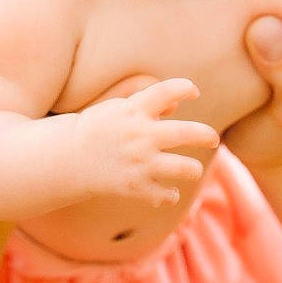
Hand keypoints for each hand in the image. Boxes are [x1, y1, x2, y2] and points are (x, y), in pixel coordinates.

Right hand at [70, 78, 216, 206]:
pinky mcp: (134, 187)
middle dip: (206, 135)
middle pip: (186, 133)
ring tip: (191, 169)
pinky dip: (170, 195)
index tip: (194, 92)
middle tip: (214, 138)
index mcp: (135, 110)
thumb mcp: (119, 108)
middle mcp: (140, 135)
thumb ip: (149, 104)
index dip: (186, 88)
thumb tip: (177, 103)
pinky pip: (166, 194)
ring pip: (185, 168)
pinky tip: (169, 191)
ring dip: (193, 169)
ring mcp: (139, 163)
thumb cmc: (97, 128)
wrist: (67, 158)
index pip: (168, 91)